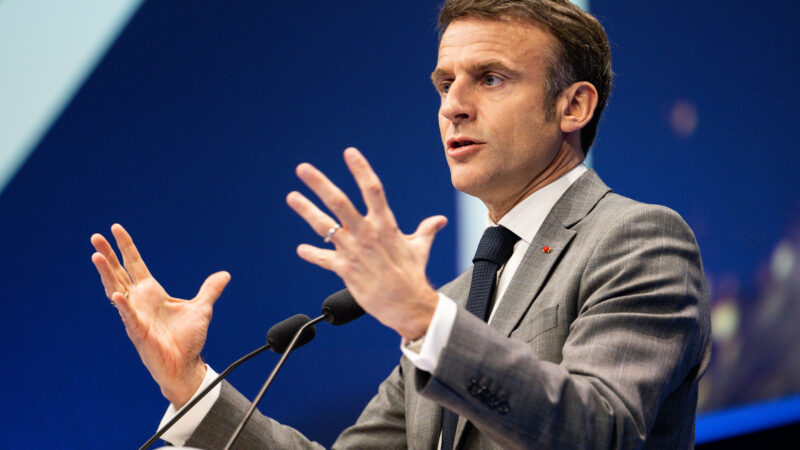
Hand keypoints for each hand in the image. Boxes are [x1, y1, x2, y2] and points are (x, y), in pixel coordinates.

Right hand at [90, 224, 229, 407]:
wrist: (186, 365)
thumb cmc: (188, 339)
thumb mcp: (202, 309)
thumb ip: (210, 291)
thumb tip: (225, 275)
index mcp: (152, 292)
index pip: (135, 264)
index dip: (126, 247)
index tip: (115, 229)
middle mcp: (140, 301)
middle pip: (119, 273)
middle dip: (108, 255)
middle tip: (96, 236)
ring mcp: (136, 316)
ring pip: (117, 290)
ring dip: (106, 274)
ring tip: (97, 256)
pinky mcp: (139, 332)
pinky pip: (129, 317)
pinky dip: (124, 306)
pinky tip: (117, 293)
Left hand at [286, 148, 446, 339]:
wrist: (407, 306)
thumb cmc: (413, 275)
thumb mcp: (420, 249)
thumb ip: (426, 230)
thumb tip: (439, 221)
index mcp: (385, 225)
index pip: (373, 189)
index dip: (361, 169)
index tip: (350, 153)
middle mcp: (367, 234)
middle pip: (339, 203)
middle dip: (320, 184)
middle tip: (303, 169)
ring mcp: (353, 251)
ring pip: (325, 226)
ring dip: (306, 210)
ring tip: (292, 197)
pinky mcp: (345, 270)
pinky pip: (324, 258)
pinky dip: (313, 254)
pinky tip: (302, 250)